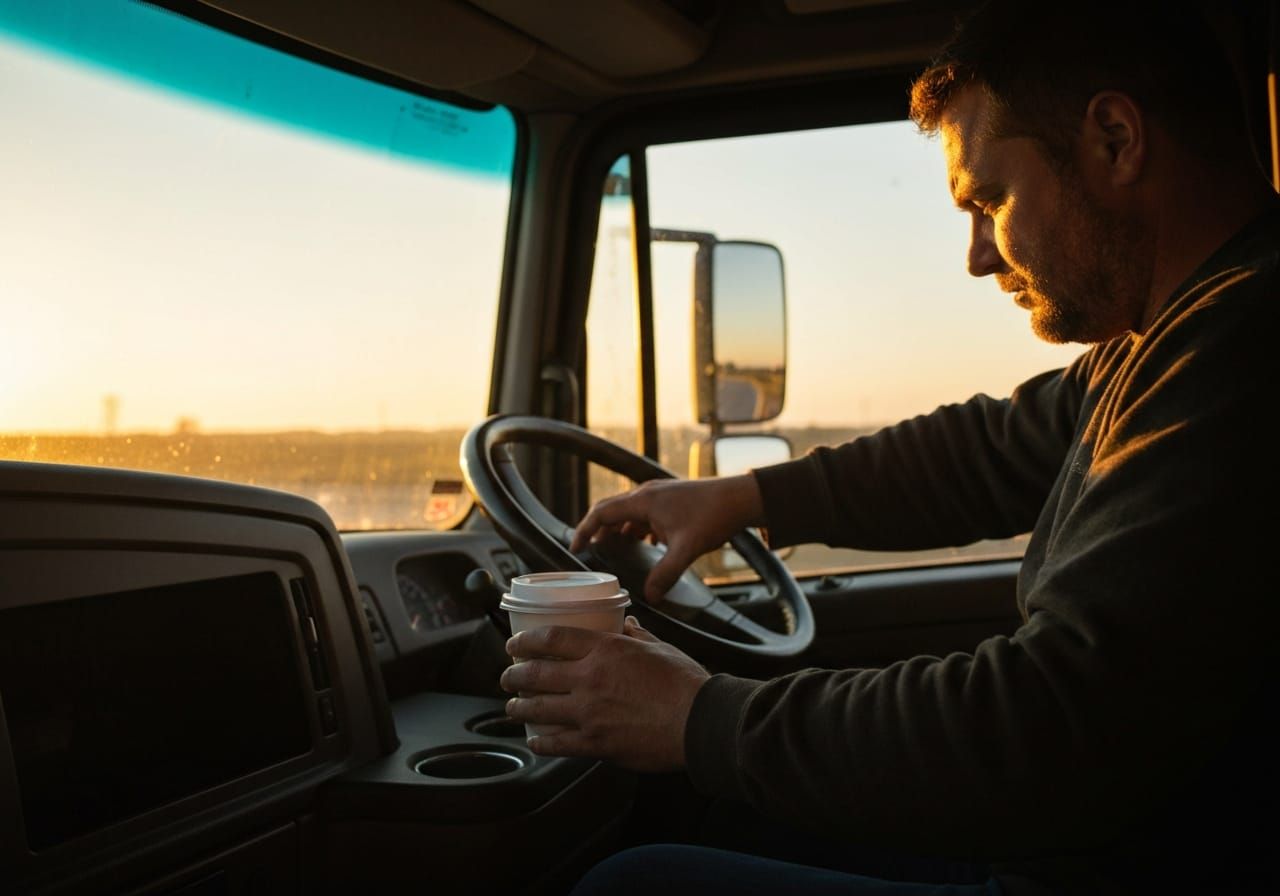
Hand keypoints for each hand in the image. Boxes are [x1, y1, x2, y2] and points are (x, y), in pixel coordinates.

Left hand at [500, 616, 709, 771]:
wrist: (699, 722)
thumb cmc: (685, 684)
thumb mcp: (660, 647)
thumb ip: (638, 636)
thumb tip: (628, 625)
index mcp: (606, 650)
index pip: (552, 638)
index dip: (526, 640)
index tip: (515, 643)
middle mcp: (591, 679)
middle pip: (536, 673)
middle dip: (514, 674)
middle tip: (507, 676)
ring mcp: (590, 713)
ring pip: (539, 708)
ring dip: (519, 707)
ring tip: (513, 707)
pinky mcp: (596, 743)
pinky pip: (557, 743)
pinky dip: (541, 742)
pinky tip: (535, 740)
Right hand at [570, 474, 764, 602]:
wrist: (740, 498)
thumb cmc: (714, 517)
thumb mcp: (686, 549)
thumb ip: (666, 574)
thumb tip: (650, 597)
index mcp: (643, 501)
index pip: (602, 512)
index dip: (584, 530)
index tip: (575, 548)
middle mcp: (646, 494)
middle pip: (611, 510)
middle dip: (597, 531)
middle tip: (588, 552)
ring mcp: (659, 496)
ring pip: (628, 512)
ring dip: (618, 530)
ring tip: (613, 551)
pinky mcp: (670, 500)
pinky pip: (644, 513)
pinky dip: (636, 528)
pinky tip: (644, 544)